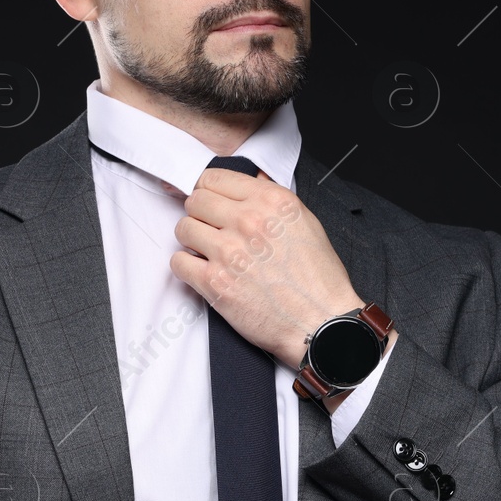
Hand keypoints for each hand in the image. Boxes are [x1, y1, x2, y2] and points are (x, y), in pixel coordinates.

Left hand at [170, 166, 362, 366]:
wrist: (321, 323)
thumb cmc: (318, 280)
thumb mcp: (306, 224)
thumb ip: (273, 200)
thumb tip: (249, 182)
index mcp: (273, 202)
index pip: (215, 178)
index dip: (209, 190)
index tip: (211, 202)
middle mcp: (250, 222)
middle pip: (195, 201)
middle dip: (200, 214)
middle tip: (212, 230)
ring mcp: (229, 252)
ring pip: (183, 228)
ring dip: (193, 240)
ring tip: (211, 253)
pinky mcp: (215, 283)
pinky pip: (178, 262)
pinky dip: (187, 267)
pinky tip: (206, 272)